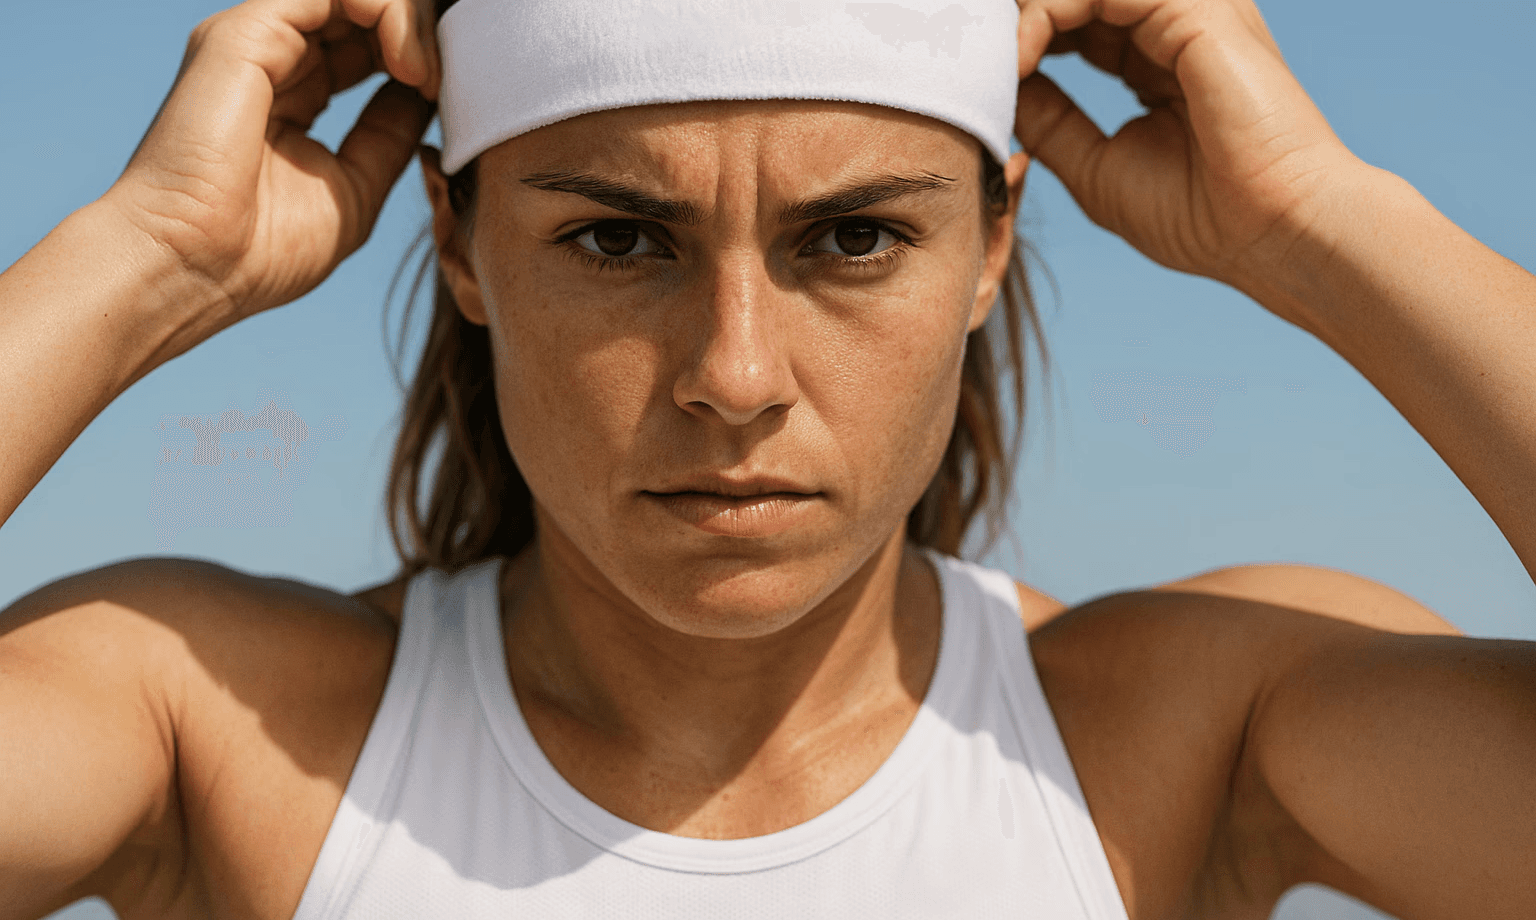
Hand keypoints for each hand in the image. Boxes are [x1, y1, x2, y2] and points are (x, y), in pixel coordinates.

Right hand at [100, 0, 437, 332]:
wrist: (195, 269)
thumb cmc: (263, 250)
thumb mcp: (354, 188)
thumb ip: (388, 135)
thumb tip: (427, 96)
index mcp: (294, 94)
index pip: (366, 45)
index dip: (418, 57)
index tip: (454, 97)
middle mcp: (272, 58)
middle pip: (361, 12)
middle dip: (420, 33)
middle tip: (449, 80)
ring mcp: (257, 42)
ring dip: (408, 22)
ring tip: (428, 73)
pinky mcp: (243, 35)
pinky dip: (383, 13)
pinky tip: (407, 63)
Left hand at [1012, 0, 1369, 320]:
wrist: (1272, 234)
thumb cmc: (1200, 215)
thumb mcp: (1096, 168)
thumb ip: (1051, 121)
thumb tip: (1003, 91)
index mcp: (1157, 58)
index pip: (1074, 21)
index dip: (1020, 40)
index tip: (977, 80)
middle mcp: (1175, 23)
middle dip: (1016, 20)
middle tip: (969, 59)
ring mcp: (1188, 12)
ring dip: (1024, 16)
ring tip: (995, 63)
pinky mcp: (1196, 12)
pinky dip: (1047, 14)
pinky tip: (1021, 56)